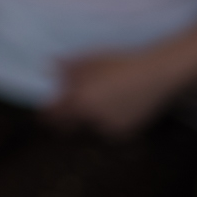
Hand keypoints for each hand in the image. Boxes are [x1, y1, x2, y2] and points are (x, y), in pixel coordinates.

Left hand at [43, 50, 178, 137]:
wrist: (155, 76)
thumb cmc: (119, 65)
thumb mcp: (88, 61)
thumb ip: (65, 68)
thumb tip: (47, 70)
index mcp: (78, 102)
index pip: (53, 117)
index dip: (45, 118)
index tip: (41, 117)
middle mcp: (91, 120)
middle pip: (68, 129)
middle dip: (64, 124)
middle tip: (64, 116)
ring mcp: (109, 129)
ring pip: (88, 133)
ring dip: (84, 126)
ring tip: (90, 113)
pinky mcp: (125, 134)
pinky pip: (107, 134)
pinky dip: (104, 128)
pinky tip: (108, 114)